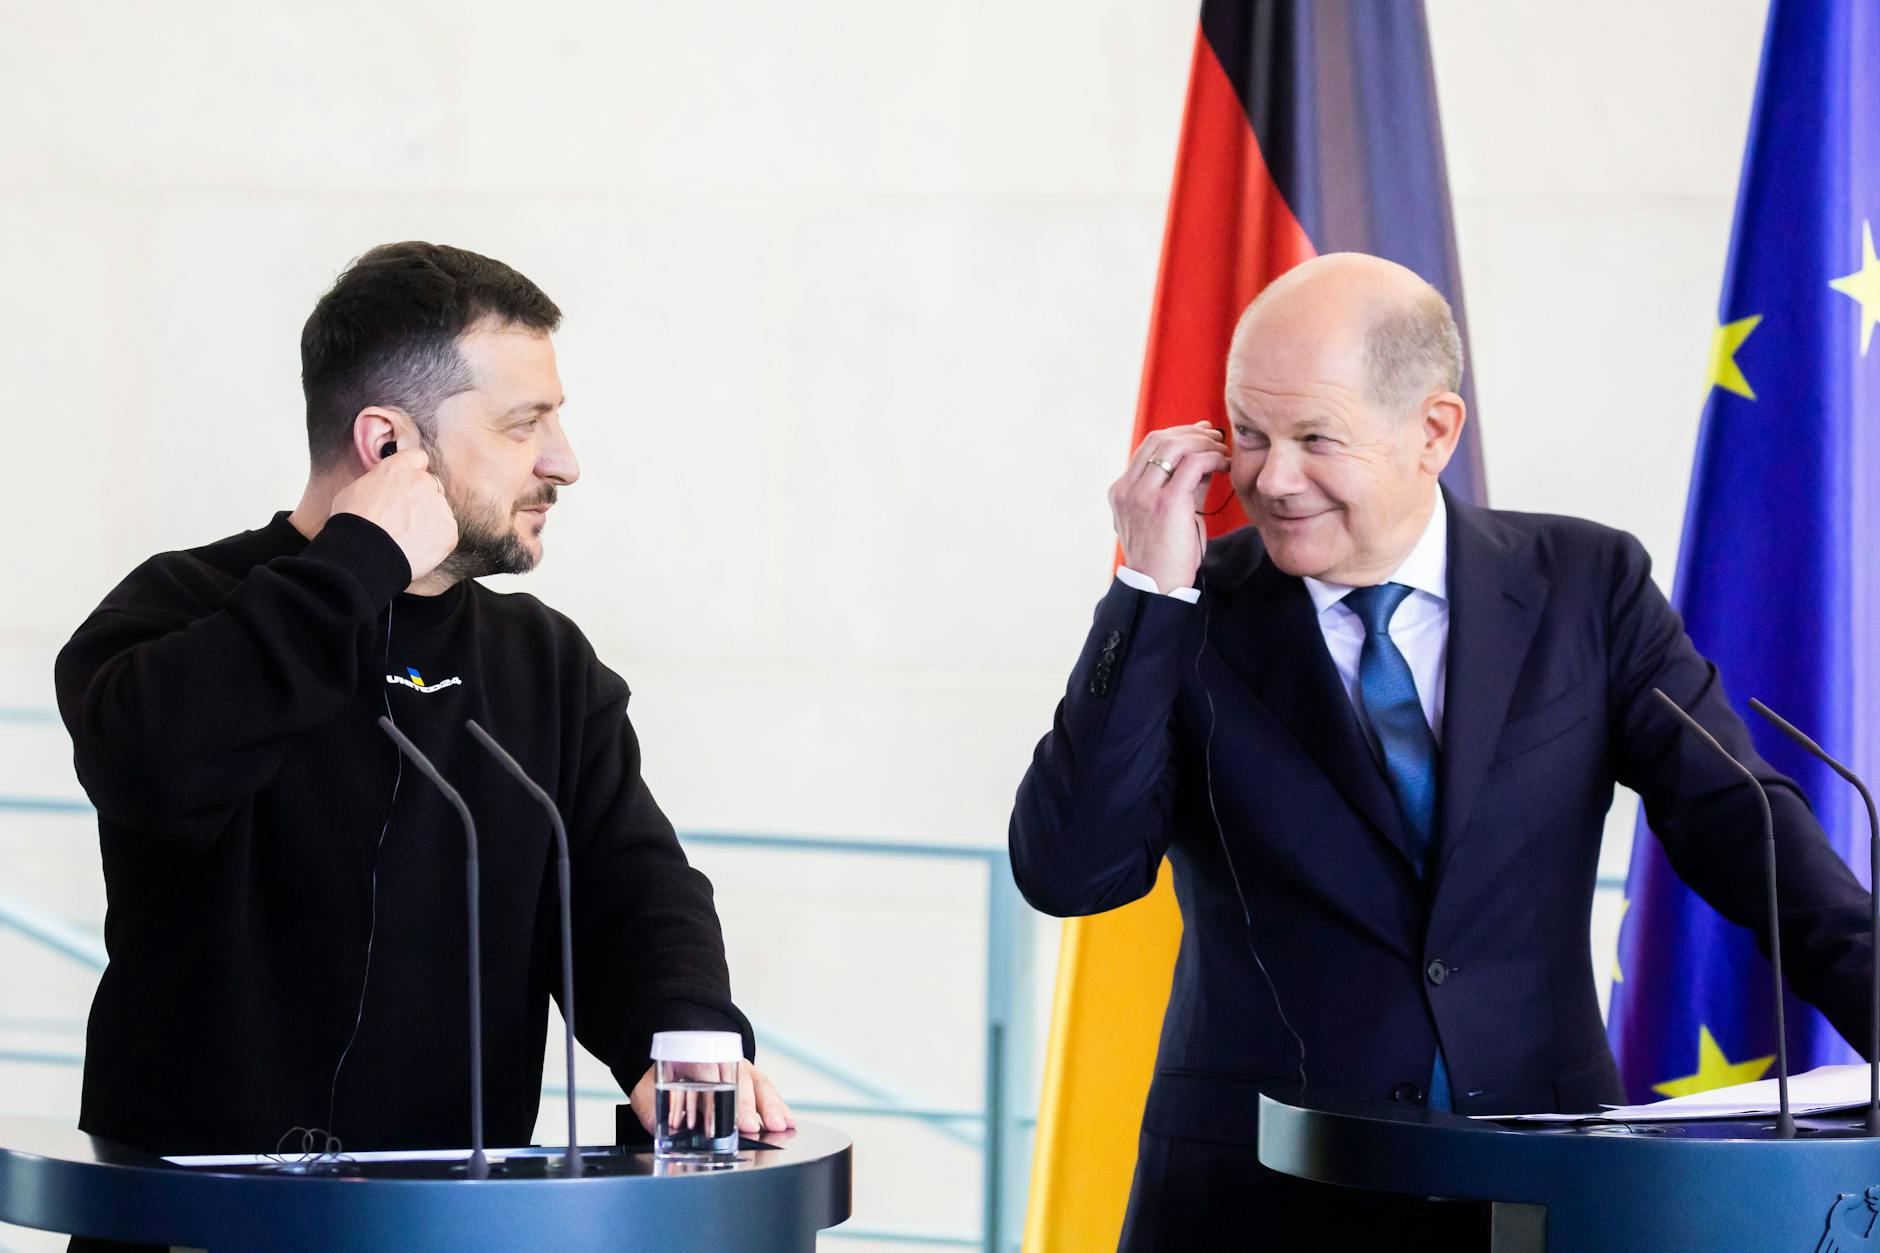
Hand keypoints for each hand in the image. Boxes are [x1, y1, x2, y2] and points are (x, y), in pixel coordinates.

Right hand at [330, 446, 458, 582]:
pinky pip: (446, 532)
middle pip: (431, 485)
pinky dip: (436, 541)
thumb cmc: (353, 524)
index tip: (407, 484)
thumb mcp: (356, 489)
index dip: (413, 471)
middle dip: (421, 498)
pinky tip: (416, 547)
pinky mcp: (449, 530)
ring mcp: (439, 506)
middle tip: (404, 518)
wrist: (365, 555)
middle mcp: (423, 482)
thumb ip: (379, 481)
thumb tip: (383, 486)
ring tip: (407, 537)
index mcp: (399, 468)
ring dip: (429, 520)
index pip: (418, 458)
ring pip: (439, 510)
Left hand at [629, 1059, 795, 1136]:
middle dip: (747, 1104)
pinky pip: (768, 1090)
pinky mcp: (752, 1080)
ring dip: (770, 1106)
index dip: (716, 1096)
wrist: (676, 1060)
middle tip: (751, 1126)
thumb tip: (658, 1130)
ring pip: (759, 1083)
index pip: (709, 1073)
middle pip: (739, 1080)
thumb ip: (650, 1108)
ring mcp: (741, 1069)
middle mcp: (723, 1062)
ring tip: (779, 1125)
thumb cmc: (664, 1078)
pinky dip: (779, 1106)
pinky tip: (788, 1121)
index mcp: (695, 1059)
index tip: (719, 1119)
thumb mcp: (647, 1089)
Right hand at [1108, 421, 1227, 592]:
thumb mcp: (1167, 514)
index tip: (1201, 436)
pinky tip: (1224, 465)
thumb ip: (1180, 485)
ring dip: (1203, 442)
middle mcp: (1128, 489)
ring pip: (1174, 446)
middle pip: (1159, 439)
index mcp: (1122, 491)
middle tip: (1215, 438)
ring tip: (1221, 450)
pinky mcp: (1166, 504)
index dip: (1178, 434)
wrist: (1158, 587)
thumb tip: (1203, 457)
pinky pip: (1192, 464)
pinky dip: (1211, 458)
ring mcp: (1143, 495)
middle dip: (1192, 433)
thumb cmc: (1166, 555)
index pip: (1149, 446)